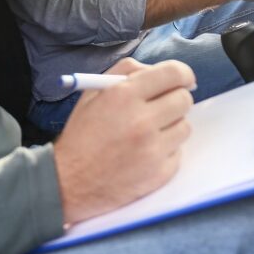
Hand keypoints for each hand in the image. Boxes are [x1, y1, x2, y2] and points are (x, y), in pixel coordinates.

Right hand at [53, 58, 195, 224]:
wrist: (68, 182)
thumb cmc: (81, 133)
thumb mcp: (93, 92)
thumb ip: (126, 72)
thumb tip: (158, 71)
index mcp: (124, 95)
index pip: (174, 74)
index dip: (183, 75)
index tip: (184, 80)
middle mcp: (142, 120)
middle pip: (184, 100)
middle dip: (175, 99)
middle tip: (163, 106)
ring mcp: (152, 150)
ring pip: (185, 127)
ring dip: (171, 126)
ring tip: (149, 133)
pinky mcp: (159, 174)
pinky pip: (179, 153)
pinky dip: (166, 151)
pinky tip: (145, 153)